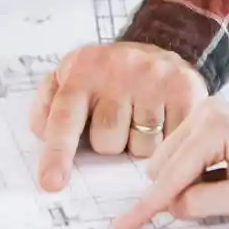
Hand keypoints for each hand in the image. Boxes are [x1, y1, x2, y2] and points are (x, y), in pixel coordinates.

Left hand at [27, 42, 206, 190]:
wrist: (155, 45)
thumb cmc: (105, 76)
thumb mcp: (68, 78)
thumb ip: (47, 108)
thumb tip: (43, 136)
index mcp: (82, 69)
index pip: (65, 117)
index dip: (58, 153)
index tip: (52, 183)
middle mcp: (120, 69)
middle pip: (107, 142)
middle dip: (110, 143)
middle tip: (117, 118)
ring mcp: (155, 78)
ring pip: (142, 148)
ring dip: (139, 143)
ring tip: (140, 116)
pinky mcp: (185, 89)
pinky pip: (171, 142)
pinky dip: (165, 140)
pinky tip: (162, 119)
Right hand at [110, 99, 228, 228]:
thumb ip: (202, 203)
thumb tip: (171, 205)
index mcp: (211, 128)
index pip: (168, 177)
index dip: (145, 207)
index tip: (120, 227)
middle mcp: (203, 112)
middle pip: (162, 165)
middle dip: (174, 192)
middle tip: (216, 202)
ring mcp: (206, 111)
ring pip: (170, 158)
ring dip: (184, 182)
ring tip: (226, 187)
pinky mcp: (212, 117)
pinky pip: (184, 150)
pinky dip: (192, 171)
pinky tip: (222, 175)